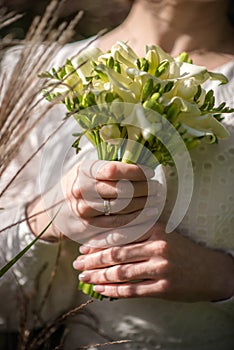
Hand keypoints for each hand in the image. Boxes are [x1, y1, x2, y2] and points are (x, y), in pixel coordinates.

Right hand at [27, 160, 162, 243]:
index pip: (114, 170)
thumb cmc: (79, 182)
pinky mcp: (90, 225)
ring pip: (122, 208)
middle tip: (158, 188)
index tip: (151, 172)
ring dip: (144, 204)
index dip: (136, 171)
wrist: (55, 208)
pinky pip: (118, 223)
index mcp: (84, 170)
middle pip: (121, 190)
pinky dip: (136, 219)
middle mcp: (83, 190)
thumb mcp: (88, 167)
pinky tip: (148, 214)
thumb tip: (138, 156)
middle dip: (144, 189)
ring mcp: (85, 210)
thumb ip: (110, 162)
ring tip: (156, 200)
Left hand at [73, 223, 233, 300]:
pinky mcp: (163, 288)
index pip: (119, 235)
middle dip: (93, 260)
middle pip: (116, 254)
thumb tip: (107, 245)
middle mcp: (157, 247)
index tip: (84, 248)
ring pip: (121, 272)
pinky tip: (101, 290)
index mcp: (155, 229)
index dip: (98, 243)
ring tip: (84, 277)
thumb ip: (139, 237)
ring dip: (98, 276)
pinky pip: (132, 290)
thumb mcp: (164, 235)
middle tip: (77, 264)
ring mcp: (160, 268)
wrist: (209, 270)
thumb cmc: (182, 250)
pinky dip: (113, 291)